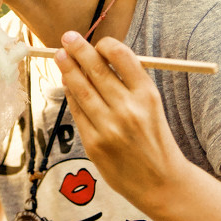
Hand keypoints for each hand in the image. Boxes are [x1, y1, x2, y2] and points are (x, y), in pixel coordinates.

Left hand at [54, 32, 193, 208]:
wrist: (161, 183)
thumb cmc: (155, 139)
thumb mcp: (152, 107)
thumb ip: (129, 84)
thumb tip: (97, 59)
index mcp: (148, 95)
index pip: (122, 58)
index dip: (105, 46)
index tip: (97, 42)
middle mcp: (128, 109)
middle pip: (97, 70)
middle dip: (79, 50)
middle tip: (67, 37)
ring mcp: (109, 127)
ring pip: (81, 89)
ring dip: (68, 69)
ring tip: (60, 56)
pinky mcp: (94, 143)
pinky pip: (77, 112)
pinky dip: (71, 96)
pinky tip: (67, 85)